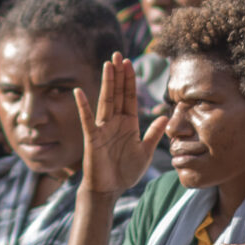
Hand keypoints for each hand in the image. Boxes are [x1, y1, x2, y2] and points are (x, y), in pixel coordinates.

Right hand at [72, 55, 159, 195]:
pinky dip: (83, 106)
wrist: (109, 190)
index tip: (129, 63)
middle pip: (117, 93)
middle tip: (119, 54)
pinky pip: (87, 120)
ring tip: (108, 64)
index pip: (129, 97)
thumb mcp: (145, 152)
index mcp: (128, 124)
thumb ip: (153, 134)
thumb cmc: (125, 172)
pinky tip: (79, 92)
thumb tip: (165, 116)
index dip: (130, 80)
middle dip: (119, 74)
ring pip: (105, 101)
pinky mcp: (92, 138)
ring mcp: (103, 128)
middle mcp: (115, 122)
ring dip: (107, 83)